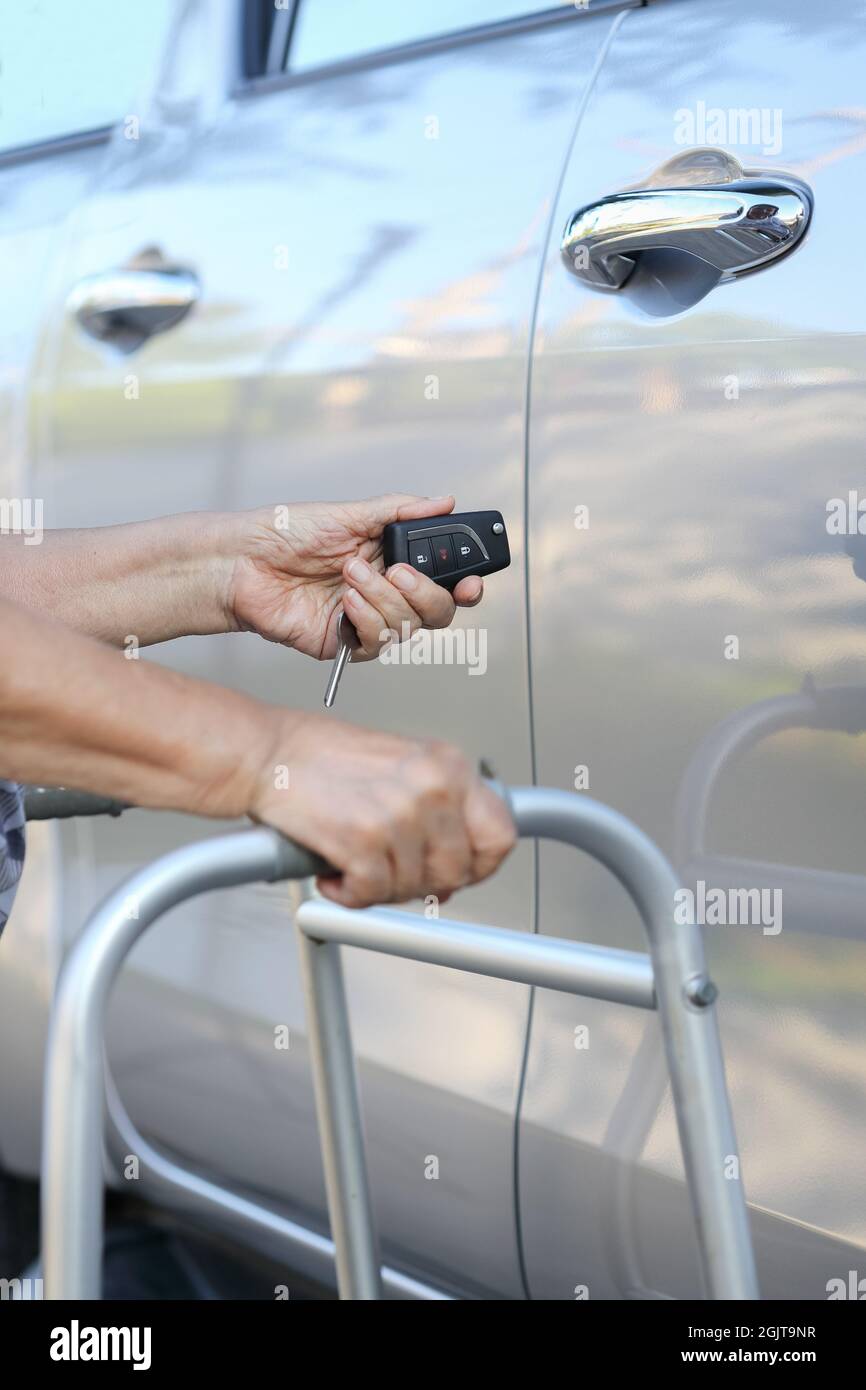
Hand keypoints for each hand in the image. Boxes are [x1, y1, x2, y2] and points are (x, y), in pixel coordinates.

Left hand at [225, 495, 483, 659]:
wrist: (243, 560)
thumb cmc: (288, 533)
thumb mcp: (350, 514)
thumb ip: (401, 512)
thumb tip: (445, 501)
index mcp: (394, 560)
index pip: (445, 580)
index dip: (467, 585)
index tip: (472, 582)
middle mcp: (387, 593)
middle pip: (438, 611)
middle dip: (427, 594)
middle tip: (399, 572)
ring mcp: (367, 620)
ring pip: (408, 626)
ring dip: (383, 599)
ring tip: (349, 574)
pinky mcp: (344, 643)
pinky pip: (375, 643)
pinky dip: (366, 620)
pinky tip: (344, 601)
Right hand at [250, 711, 516, 907]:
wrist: (266, 753)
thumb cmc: (321, 757)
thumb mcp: (401, 767)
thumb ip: (437, 810)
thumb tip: (454, 866)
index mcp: (448, 765)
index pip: (500, 834)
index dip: (480, 865)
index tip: (458, 873)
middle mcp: (432, 786)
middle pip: (457, 870)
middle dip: (421, 882)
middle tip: (389, 873)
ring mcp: (400, 814)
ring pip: (413, 887)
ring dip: (379, 888)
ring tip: (353, 864)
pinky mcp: (364, 840)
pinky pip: (372, 894)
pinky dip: (349, 895)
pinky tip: (334, 873)